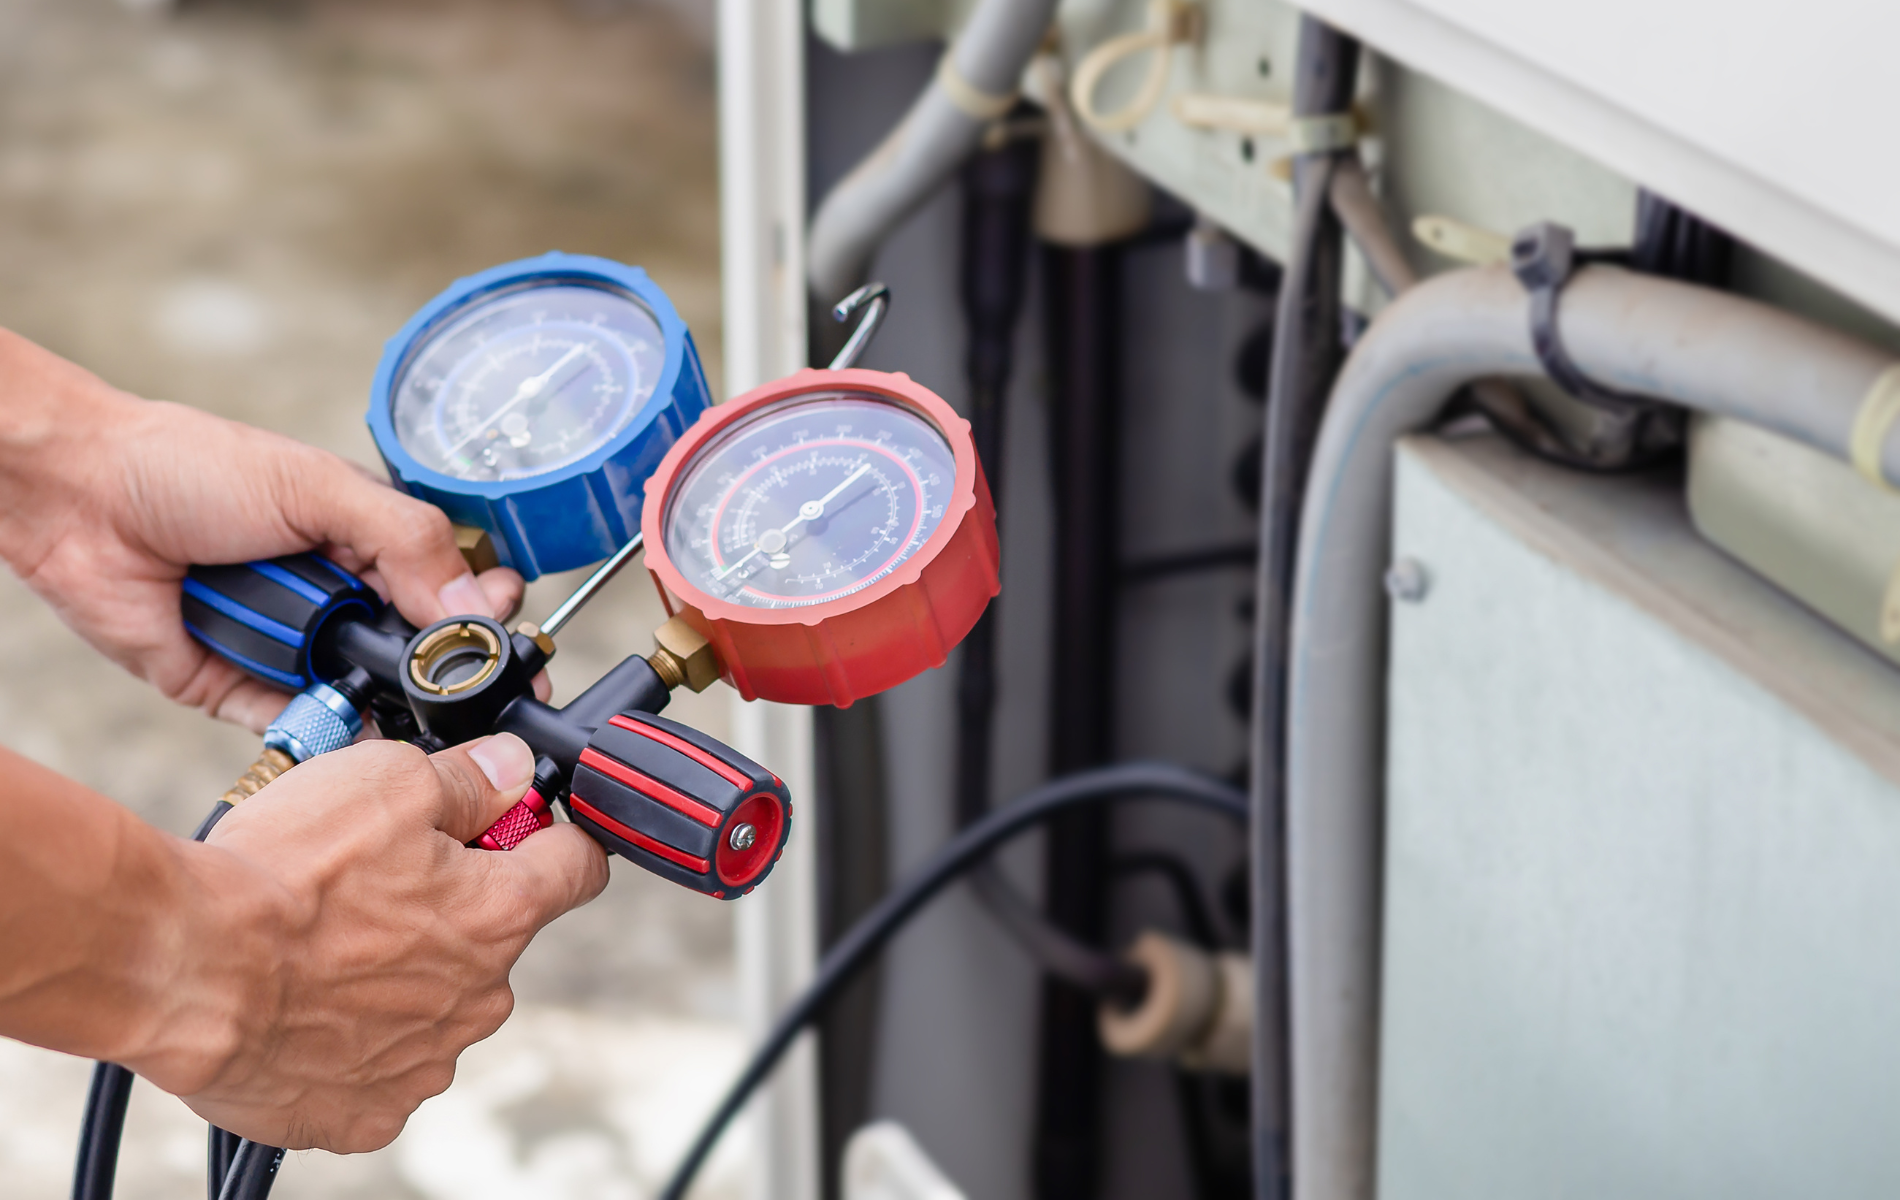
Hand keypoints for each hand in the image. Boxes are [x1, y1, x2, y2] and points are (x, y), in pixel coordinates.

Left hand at [0, 328, 525, 731]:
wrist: (78, 499)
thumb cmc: (189, 467)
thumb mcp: (318, 487)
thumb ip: (406, 540)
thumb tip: (478, 601)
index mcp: (370, 541)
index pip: (454, 587)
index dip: (486, 616)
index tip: (512, 640)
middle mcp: (339, 598)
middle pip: (419, 653)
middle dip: (445, 673)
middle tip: (473, 688)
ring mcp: (294, 647)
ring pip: (367, 696)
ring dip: (388, 706)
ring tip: (416, 712)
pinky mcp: (242, 690)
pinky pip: (301, 726)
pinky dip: (326, 732)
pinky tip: (355, 733)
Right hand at [126, 733, 608, 1151]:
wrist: (185, 969)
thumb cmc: (284, 876)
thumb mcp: (389, 780)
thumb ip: (469, 777)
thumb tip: (513, 768)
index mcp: (501, 913)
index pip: (578, 867)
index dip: (551, 836)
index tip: (521, 824)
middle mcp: (481, 996)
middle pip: (494, 936)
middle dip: (451, 905)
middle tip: (375, 880)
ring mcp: (426, 1062)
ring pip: (434, 1003)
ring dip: (397, 974)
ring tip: (322, 944)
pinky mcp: (366, 1113)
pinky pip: (379, 1068)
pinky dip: (350, 1039)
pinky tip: (304, 1005)